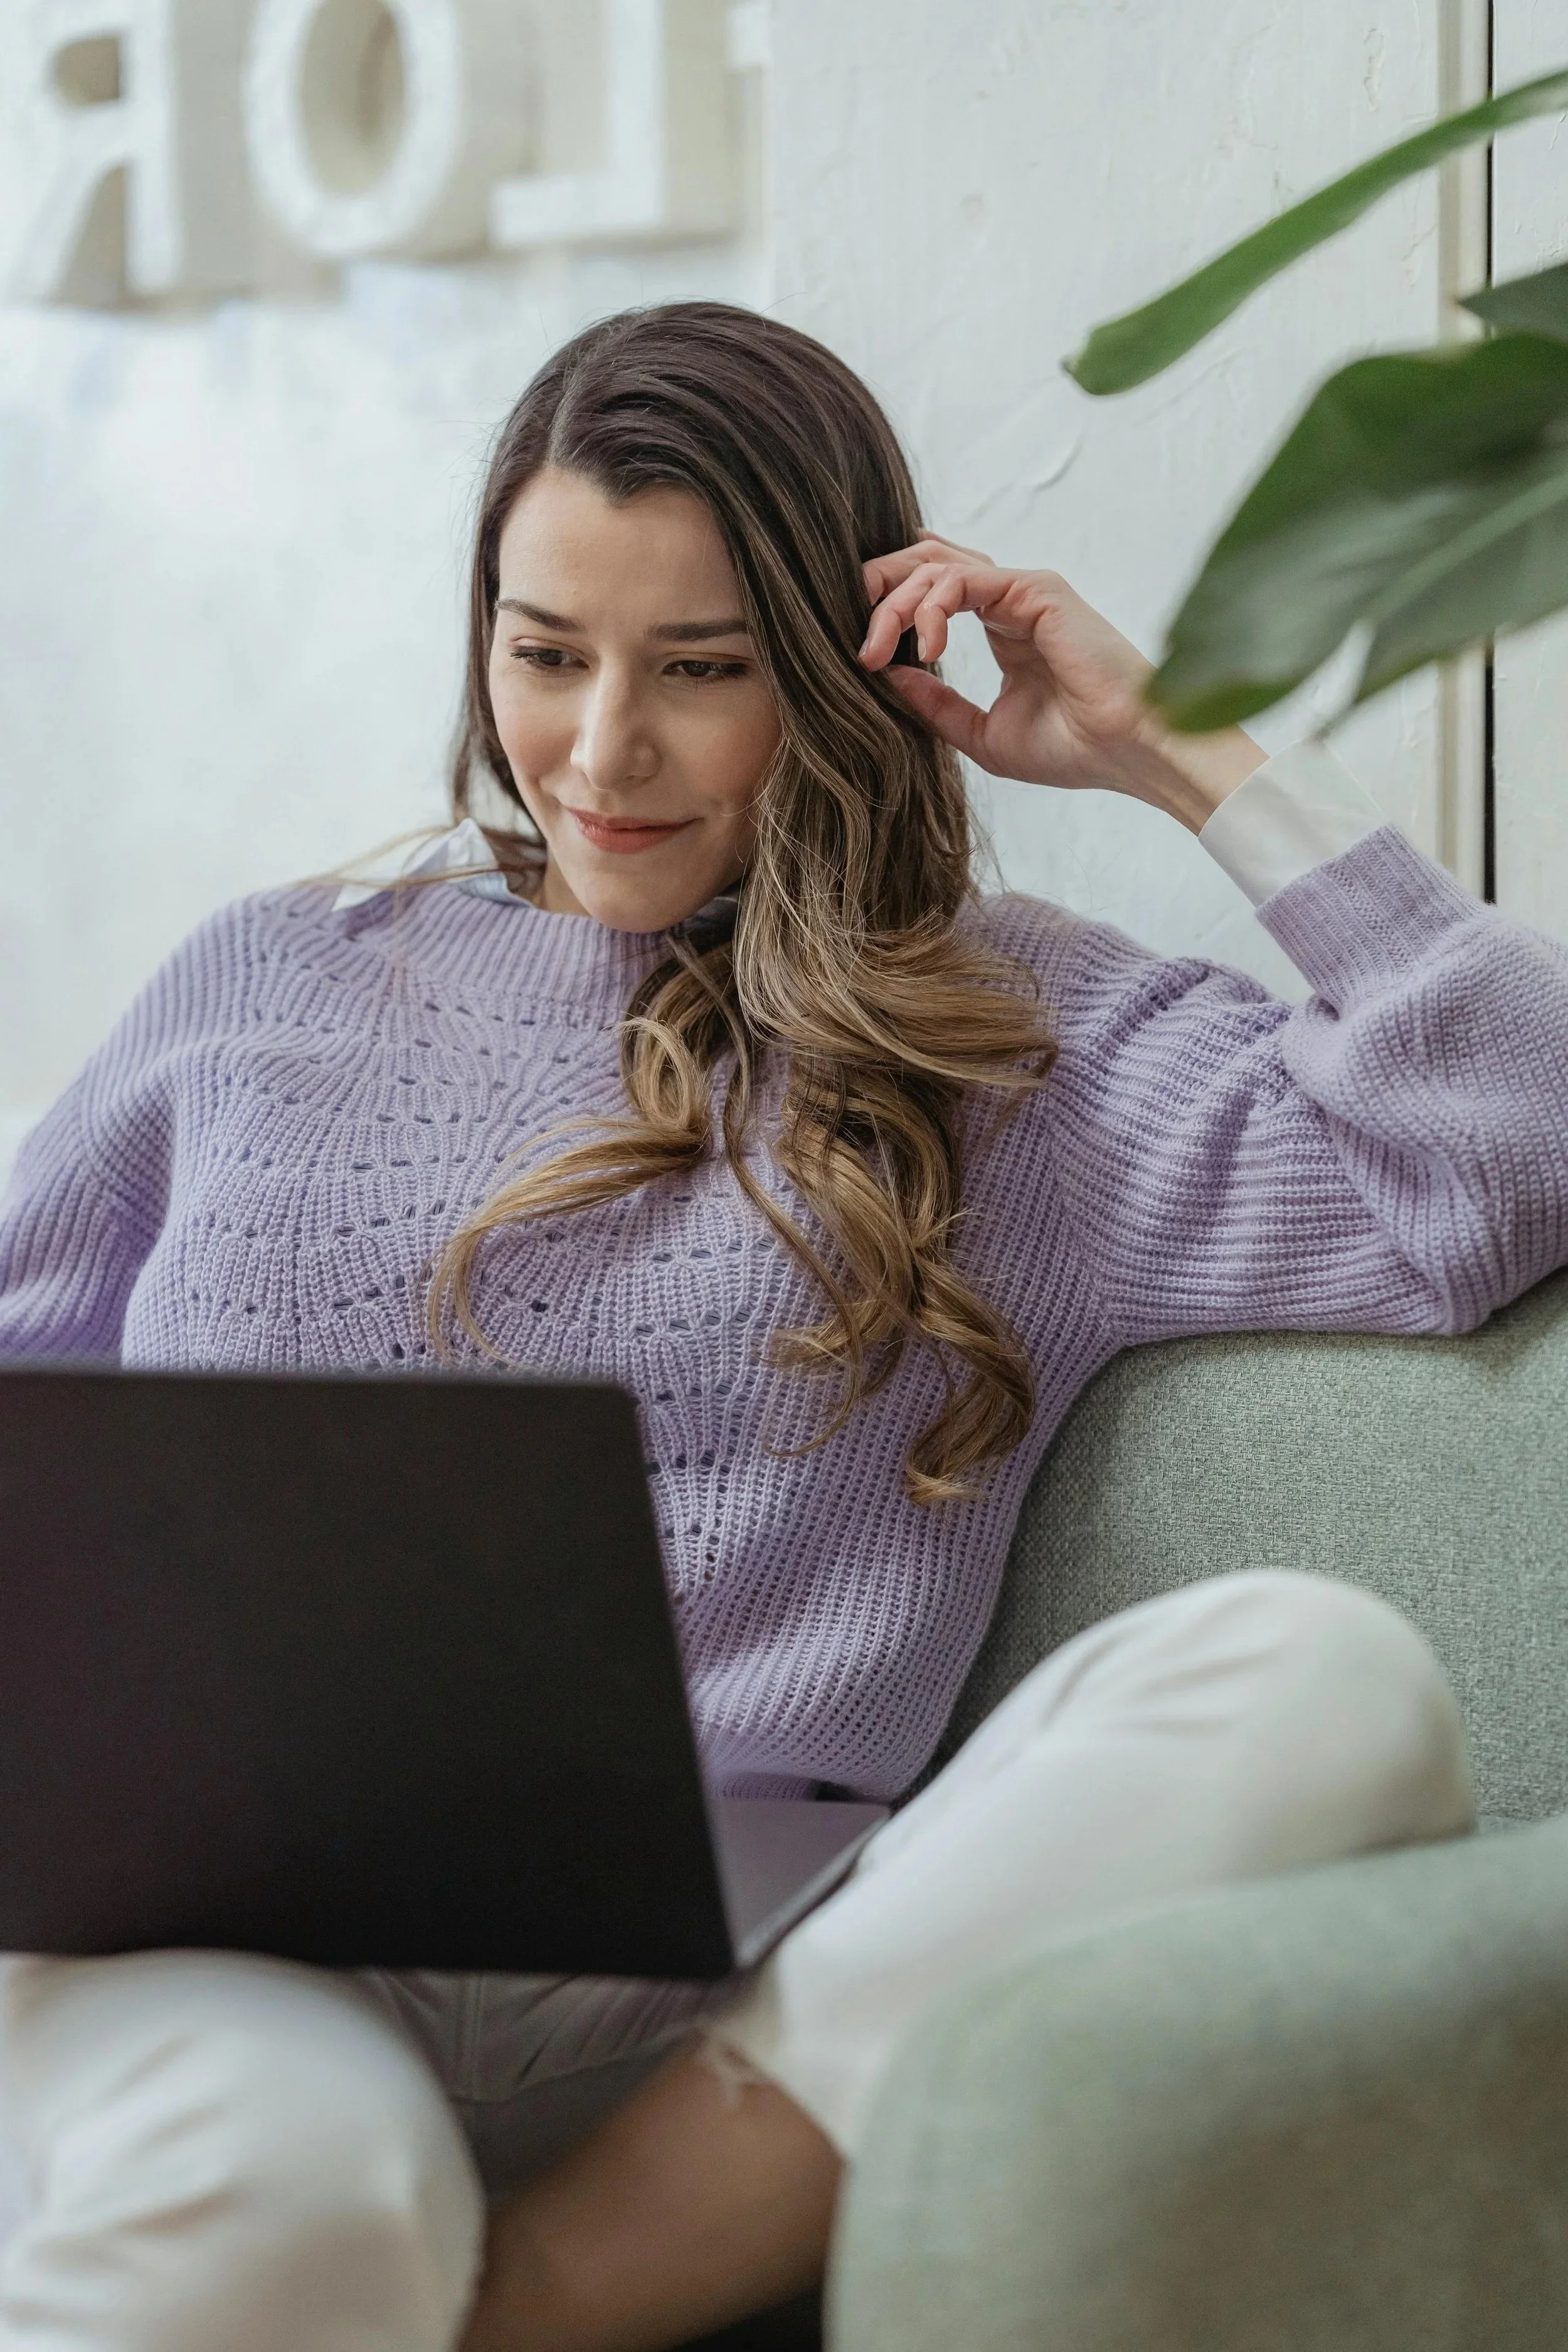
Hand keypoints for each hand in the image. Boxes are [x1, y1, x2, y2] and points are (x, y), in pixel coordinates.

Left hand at [859, 535, 1265, 831]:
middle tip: (856, 642)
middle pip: (924, 564)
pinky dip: (932, 607)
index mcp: (1002, 627)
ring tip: (877, 650)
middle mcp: (1010, 600)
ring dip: (893, 602)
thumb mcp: (980, 733)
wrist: (1128, 754)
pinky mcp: (1035, 589)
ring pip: (934, 563)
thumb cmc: (1072, 750)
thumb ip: (933, 702)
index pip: (930, 591)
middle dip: (877, 591)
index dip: (887, 611)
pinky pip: (962, 578)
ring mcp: (1023, 590)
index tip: (862, 657)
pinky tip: (926, 650)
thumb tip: (884, 673)